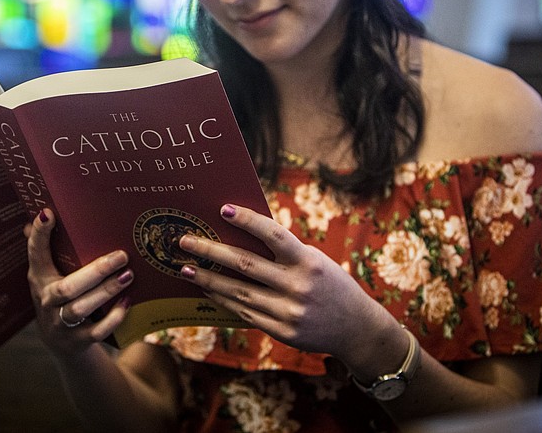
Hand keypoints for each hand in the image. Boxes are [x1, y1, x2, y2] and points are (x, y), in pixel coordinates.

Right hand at [25, 208, 134, 357]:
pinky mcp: (77, 341)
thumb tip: (42, 212)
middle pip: (67, 287)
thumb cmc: (60, 296)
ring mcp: (60, 323)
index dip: (39, 236)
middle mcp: (46, 300)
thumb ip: (48, 248)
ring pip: (81, 308)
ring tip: (128, 276)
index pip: (35, 254)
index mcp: (39, 278)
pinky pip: (96, 331)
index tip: (48, 213)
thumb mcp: (49, 275)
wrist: (61, 343)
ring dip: (106, 292)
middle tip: (122, 256)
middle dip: (96, 271)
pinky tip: (127, 302)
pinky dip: (113, 317)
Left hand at [176, 203, 393, 361]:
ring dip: (209, 279)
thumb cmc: (330, 284)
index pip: (274, 235)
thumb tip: (239, 234)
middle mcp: (298, 286)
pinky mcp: (282, 332)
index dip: (248, 220)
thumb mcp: (315, 261)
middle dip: (211, 251)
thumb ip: (284, 252)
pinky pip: (245, 313)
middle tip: (184, 242)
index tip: (222, 208)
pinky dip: (223, 300)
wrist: (356, 328)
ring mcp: (289, 312)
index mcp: (308, 261)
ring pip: (239, 292)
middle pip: (245, 265)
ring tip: (186, 269)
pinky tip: (208, 290)